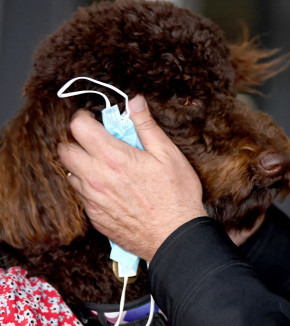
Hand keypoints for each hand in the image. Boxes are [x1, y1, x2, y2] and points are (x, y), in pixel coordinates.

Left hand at [59, 95, 207, 260]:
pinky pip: (81, 196)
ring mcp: (93, 200)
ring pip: (70, 174)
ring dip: (80, 165)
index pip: (79, 127)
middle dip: (75, 140)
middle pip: (64, 150)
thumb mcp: (168, 154)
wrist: (175, 237)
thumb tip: (135, 102)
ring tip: (103, 164)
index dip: (83, 118)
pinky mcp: (95, 217)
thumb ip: (146, 126)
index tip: (93, 118)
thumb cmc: (176, 195)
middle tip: (95, 140)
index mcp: (113, 157)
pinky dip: (89, 186)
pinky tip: (110, 187)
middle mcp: (95, 178)